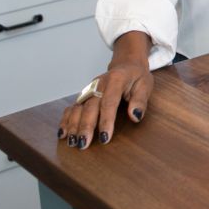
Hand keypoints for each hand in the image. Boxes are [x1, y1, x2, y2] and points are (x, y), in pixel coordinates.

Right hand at [59, 31, 154, 149]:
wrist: (126, 64)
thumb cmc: (137, 77)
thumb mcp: (145, 85)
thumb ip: (140, 100)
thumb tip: (135, 116)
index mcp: (115, 80)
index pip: (109, 103)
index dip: (106, 121)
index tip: (105, 138)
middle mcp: (98, 84)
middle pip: (89, 107)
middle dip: (85, 127)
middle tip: (83, 144)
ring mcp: (89, 90)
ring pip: (78, 108)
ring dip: (73, 126)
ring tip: (72, 142)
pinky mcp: (84, 95)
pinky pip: (72, 107)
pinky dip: (66, 120)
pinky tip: (63, 133)